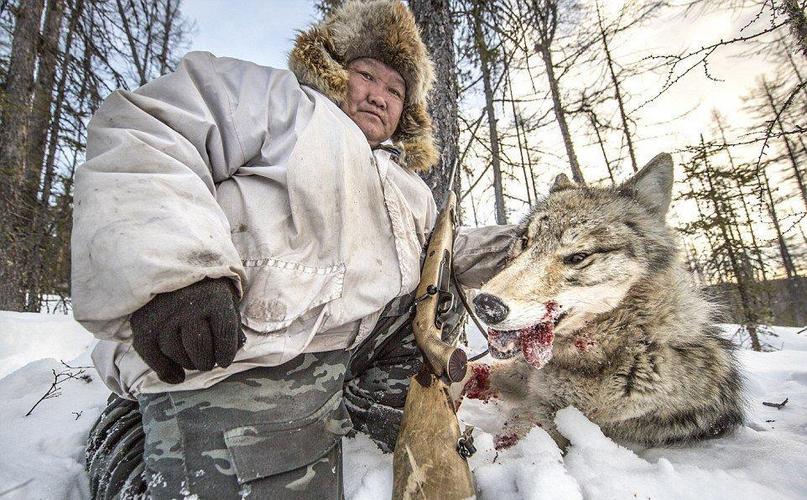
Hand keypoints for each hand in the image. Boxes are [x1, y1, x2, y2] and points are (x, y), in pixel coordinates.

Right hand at [130, 277, 245, 383]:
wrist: (170, 262)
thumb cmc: (204, 286)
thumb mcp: (225, 297)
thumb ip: (232, 323)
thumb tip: (237, 348)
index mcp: (215, 297)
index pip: (225, 336)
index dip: (226, 354)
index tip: (224, 361)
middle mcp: (188, 305)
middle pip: (199, 349)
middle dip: (206, 361)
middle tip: (207, 360)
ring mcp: (164, 314)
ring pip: (176, 354)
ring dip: (187, 363)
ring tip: (193, 360)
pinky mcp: (143, 322)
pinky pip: (152, 354)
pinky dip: (164, 370)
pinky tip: (177, 376)